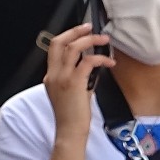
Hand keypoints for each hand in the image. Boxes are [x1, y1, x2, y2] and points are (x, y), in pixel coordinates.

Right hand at [42, 24, 114, 143]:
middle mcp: (53, 74)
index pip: (54, 49)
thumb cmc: (71, 117)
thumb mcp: (68, 94)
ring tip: (103, 39)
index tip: (80, 33)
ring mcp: (62, 77)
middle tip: (88, 27)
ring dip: (90, 40)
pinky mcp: (75, 82)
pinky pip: (87, 61)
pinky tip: (108, 62)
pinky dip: (100, 58)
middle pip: (58, 42)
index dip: (67, 37)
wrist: (69, 131)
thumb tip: (89, 67)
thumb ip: (74, 78)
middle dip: (74, 31)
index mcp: (50, 76)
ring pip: (73, 47)